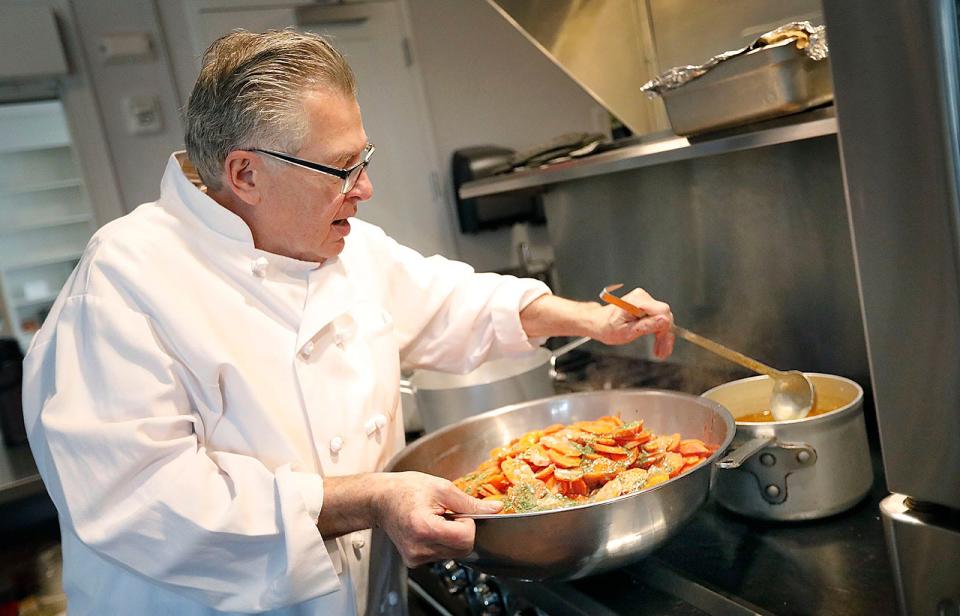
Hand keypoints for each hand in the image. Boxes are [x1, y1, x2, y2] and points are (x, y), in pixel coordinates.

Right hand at [372, 471, 501, 567]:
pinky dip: (442, 542)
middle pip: (462, 549)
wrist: (380, 499)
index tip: (457, 511)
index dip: (468, 523)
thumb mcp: (442, 488)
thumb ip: (470, 503)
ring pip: (454, 554)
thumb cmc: (406, 489)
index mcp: (424, 528)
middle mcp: (419, 548)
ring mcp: (416, 558)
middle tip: (446, 513)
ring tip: (435, 519)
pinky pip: (442, 555)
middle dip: (462, 530)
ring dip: (452, 537)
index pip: (466, 538)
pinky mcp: (414, 561)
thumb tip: (496, 509)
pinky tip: (429, 529)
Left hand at [589, 287, 674, 358]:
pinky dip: (658, 331)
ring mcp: (644, 300)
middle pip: (664, 315)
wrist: (599, 323)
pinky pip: (657, 318)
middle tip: (662, 353)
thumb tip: (665, 321)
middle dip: (664, 335)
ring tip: (660, 352)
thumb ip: (646, 326)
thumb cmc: (607, 327)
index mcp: (636, 301)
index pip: (662, 311)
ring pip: (663, 318)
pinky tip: (658, 344)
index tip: (662, 343)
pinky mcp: (645, 305)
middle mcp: (642, 297)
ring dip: (662, 336)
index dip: (665, 328)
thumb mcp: (626, 332)